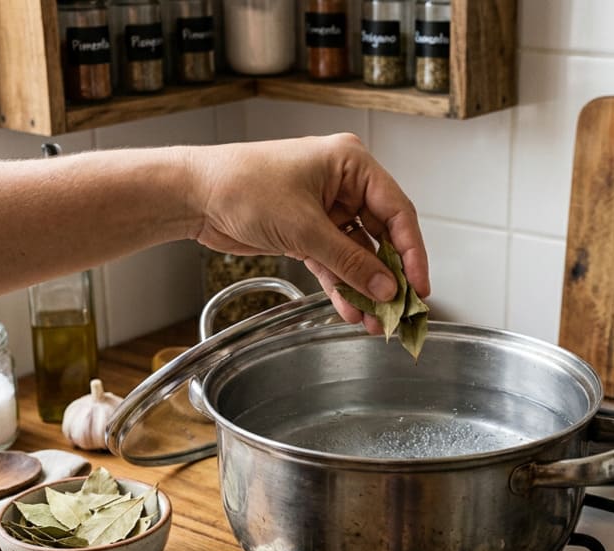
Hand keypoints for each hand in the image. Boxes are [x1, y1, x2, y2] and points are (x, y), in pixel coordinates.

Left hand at [188, 134, 428, 325]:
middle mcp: (343, 184)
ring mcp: (325, 209)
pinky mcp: (307, 232)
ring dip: (365, 288)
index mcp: (351, 164)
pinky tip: (351, 311)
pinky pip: (334, 263)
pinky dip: (342, 287)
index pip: (398, 211)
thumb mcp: (303, 227)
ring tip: (375, 321)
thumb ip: (349, 261)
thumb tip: (386, 288)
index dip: (412, 252)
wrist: (194, 196)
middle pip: (382, 236)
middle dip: (388, 276)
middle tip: (400, 310)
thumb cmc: (242, 186)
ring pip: (358, 255)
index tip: (419, 287)